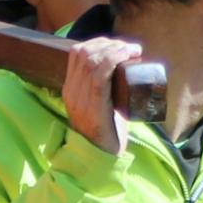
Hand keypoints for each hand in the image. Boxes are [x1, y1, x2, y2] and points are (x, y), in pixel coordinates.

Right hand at [59, 35, 148, 152]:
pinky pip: (99, 76)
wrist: (99, 160)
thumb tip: (127, 75)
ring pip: (91, 60)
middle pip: (84, 52)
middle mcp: (71, 91)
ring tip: (132, 50)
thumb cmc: (106, 133)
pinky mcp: (93, 107)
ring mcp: (80, 99)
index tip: (119, 45)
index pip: (77, 53)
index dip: (98, 42)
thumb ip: (105, 92)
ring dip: (115, 49)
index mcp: (70, 88)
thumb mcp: (100, 106)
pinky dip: (113, 61)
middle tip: (130, 48)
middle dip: (109, 43)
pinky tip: (126, 56)